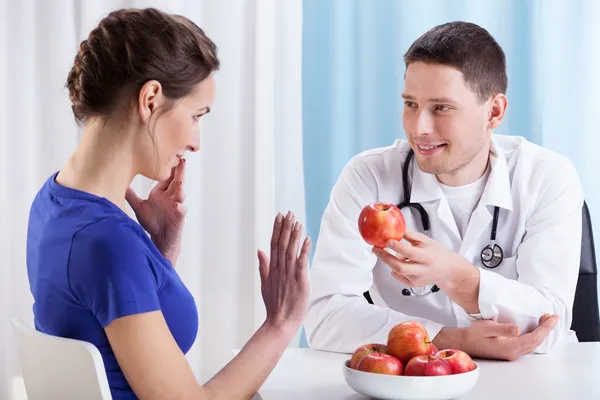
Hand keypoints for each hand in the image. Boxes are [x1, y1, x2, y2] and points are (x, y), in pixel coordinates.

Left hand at [126, 159, 186, 264]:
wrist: (159, 240)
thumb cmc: (152, 222)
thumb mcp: (139, 206)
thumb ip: (131, 195)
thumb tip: (118, 182)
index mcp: (162, 192)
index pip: (166, 176)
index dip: (168, 166)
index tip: (167, 153)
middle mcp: (171, 197)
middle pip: (176, 180)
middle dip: (180, 171)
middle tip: (181, 159)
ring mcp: (176, 206)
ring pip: (180, 194)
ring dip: (180, 188)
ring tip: (179, 182)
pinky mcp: (179, 217)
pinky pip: (181, 211)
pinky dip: (180, 208)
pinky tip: (179, 206)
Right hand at [258, 211, 310, 331]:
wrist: (280, 323)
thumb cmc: (275, 306)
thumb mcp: (265, 284)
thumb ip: (263, 266)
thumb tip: (260, 251)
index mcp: (272, 269)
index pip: (274, 244)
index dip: (277, 229)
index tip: (279, 216)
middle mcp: (279, 269)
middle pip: (281, 244)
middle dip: (285, 227)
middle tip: (288, 213)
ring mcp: (289, 275)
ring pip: (290, 250)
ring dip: (293, 235)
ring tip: (296, 221)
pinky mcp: (299, 282)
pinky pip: (301, 263)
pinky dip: (303, 250)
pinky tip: (306, 239)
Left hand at [373, 229, 471, 288]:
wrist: (447, 270)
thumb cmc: (436, 253)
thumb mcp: (426, 240)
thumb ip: (410, 235)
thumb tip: (396, 227)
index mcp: (427, 257)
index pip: (410, 252)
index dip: (397, 247)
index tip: (387, 240)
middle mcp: (422, 270)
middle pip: (400, 266)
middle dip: (385, 257)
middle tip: (376, 249)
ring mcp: (417, 279)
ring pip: (397, 271)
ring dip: (389, 261)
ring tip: (384, 252)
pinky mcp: (413, 284)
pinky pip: (398, 276)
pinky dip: (394, 268)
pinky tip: (398, 261)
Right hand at [434, 314, 558, 360]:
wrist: (464, 342)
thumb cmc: (474, 334)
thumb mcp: (487, 327)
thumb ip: (504, 329)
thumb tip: (518, 329)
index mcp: (511, 347)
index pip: (535, 337)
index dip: (546, 327)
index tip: (552, 317)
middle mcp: (514, 353)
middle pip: (537, 341)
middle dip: (546, 329)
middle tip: (552, 317)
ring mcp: (512, 353)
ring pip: (533, 344)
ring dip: (541, 332)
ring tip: (545, 321)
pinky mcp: (509, 351)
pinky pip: (527, 344)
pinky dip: (534, 336)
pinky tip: (534, 329)